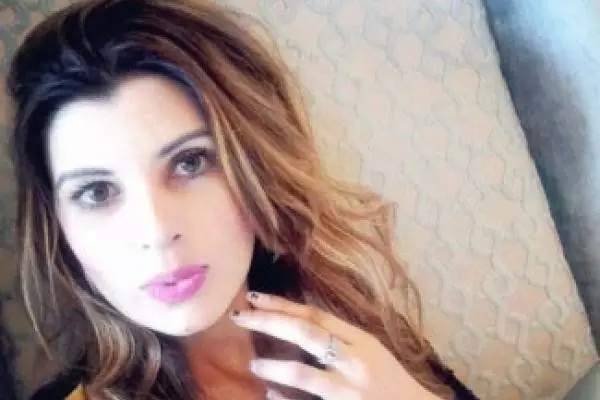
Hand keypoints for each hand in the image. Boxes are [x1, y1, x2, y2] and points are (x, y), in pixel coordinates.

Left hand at [231, 292, 441, 399]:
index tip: (255, 297)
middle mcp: (356, 360)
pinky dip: (287, 398)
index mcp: (361, 340)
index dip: (283, 304)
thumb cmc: (391, 381)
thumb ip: (338, 338)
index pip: (316, 315)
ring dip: (276, 366)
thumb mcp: (369, 351)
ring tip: (254, 362)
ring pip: (306, 373)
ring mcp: (351, 389)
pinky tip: (270, 394)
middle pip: (306, 333)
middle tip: (240, 315)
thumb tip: (297, 320)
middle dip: (270, 321)